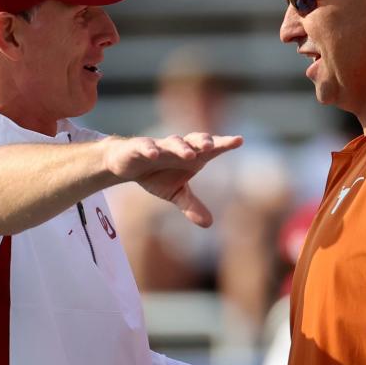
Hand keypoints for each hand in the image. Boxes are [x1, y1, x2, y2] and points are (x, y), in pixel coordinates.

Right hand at [103, 133, 243, 226]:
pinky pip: (145, 146)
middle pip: (194, 140)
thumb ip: (191, 205)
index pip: (210, 148)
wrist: (126, 165)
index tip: (239, 140)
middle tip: (211, 146)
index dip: (224, 143)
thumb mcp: (175, 193)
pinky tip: (154, 154)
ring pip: (172, 142)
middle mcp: (177, 148)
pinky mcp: (138, 147)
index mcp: (190, 156)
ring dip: (180, 147)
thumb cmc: (156, 175)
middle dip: (203, 141)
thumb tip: (209, 224)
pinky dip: (149, 149)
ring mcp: (158, 146)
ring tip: (189, 154)